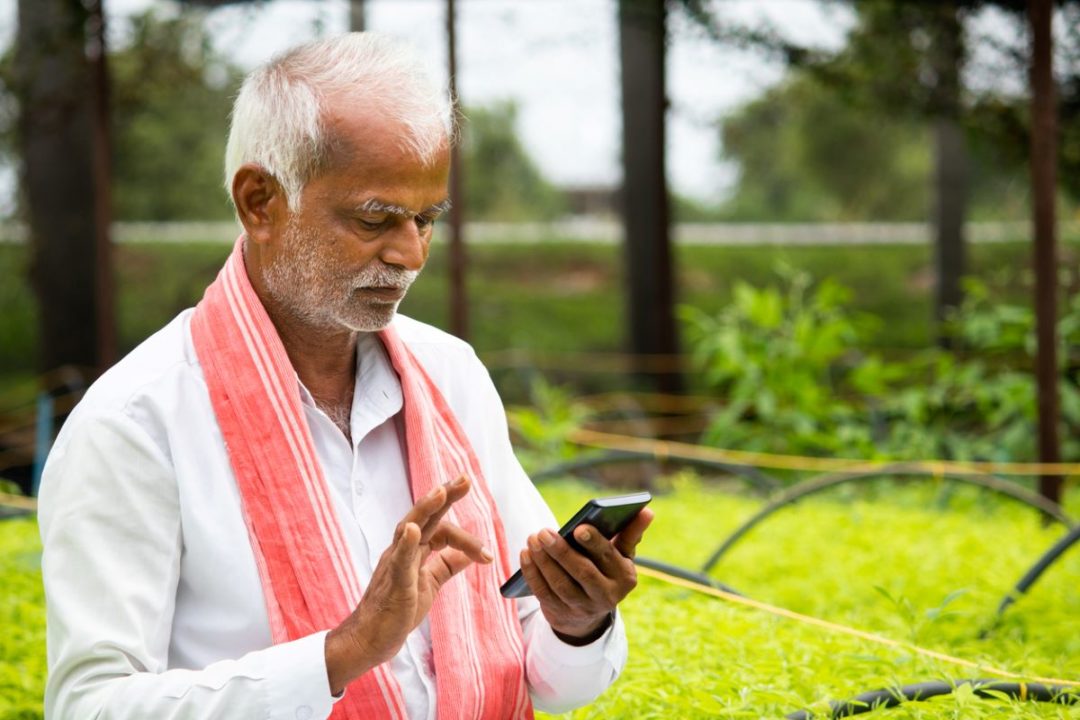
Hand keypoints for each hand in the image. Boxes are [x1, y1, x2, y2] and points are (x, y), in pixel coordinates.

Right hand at [324, 476, 491, 694]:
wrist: (370, 640)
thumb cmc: (397, 610)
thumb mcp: (429, 584)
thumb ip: (447, 566)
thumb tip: (471, 554)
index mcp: (414, 550)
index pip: (441, 530)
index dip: (466, 538)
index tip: (488, 556)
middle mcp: (402, 550)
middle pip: (425, 516)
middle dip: (445, 496)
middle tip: (465, 479)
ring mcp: (394, 564)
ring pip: (410, 528)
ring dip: (426, 508)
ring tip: (441, 491)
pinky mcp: (393, 583)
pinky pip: (399, 560)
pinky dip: (407, 543)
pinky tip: (414, 530)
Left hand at [519, 507, 653, 644]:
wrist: (588, 615)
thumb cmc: (606, 572)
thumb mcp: (621, 556)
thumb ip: (630, 533)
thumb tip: (647, 511)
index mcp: (625, 578)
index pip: (608, 557)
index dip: (593, 543)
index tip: (578, 527)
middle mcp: (606, 596)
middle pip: (581, 572)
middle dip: (561, 551)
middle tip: (543, 532)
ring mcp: (582, 608)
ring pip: (559, 583)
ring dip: (543, 560)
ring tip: (533, 538)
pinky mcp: (560, 613)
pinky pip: (543, 592)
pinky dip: (532, 573)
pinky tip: (526, 554)